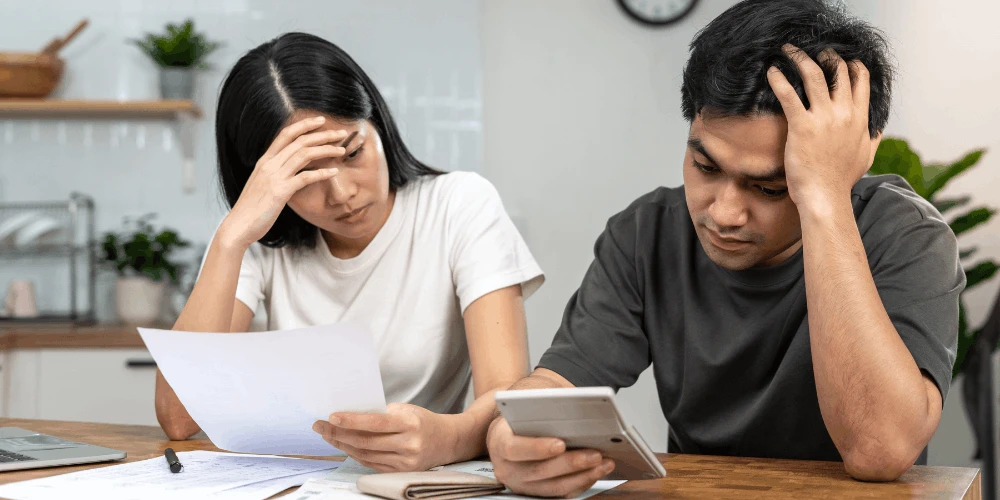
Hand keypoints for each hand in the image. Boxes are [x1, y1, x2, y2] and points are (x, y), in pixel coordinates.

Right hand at [217, 116, 347, 249]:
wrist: (238, 225)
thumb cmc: (251, 208)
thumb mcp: (261, 184)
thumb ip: (274, 173)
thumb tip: (289, 169)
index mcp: (264, 161)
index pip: (286, 134)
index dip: (304, 125)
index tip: (320, 121)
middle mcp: (269, 164)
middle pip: (299, 141)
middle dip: (322, 135)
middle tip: (340, 133)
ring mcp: (274, 177)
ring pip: (304, 154)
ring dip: (326, 150)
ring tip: (341, 150)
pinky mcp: (280, 192)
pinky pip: (305, 177)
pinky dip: (322, 173)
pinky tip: (334, 172)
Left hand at [313, 403, 454, 471]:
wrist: (447, 441)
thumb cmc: (423, 421)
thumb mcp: (407, 410)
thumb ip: (382, 413)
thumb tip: (350, 416)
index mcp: (411, 423)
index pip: (376, 423)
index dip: (352, 421)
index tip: (332, 417)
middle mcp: (409, 444)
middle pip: (366, 441)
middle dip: (339, 434)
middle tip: (321, 426)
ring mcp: (405, 462)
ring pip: (366, 454)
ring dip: (343, 445)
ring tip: (328, 435)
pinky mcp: (401, 472)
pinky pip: (372, 464)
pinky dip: (355, 454)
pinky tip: (344, 446)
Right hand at [487, 417, 613, 497]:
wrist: (511, 431)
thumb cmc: (521, 416)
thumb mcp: (525, 406)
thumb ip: (542, 408)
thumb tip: (574, 408)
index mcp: (498, 442)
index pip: (514, 448)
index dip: (537, 448)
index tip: (561, 444)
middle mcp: (506, 467)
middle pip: (540, 470)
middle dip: (571, 463)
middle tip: (596, 454)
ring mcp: (521, 483)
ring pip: (554, 486)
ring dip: (583, 475)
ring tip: (604, 463)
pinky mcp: (536, 492)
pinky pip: (561, 493)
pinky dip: (581, 483)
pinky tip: (597, 471)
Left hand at [766, 44, 876, 209]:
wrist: (825, 196)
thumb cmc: (841, 180)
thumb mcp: (865, 157)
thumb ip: (872, 138)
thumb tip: (877, 128)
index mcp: (860, 119)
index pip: (861, 81)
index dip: (852, 65)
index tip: (843, 59)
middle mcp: (844, 113)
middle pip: (839, 72)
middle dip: (826, 56)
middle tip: (814, 52)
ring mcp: (824, 118)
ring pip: (814, 75)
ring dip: (800, 58)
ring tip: (789, 51)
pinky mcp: (801, 125)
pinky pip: (789, 94)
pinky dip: (779, 79)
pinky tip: (772, 71)